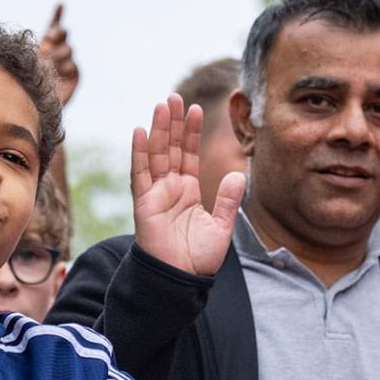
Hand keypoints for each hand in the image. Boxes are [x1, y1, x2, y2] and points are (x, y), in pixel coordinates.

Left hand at [39, 4, 78, 105]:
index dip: (57, 15)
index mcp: (45, 45)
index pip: (53, 27)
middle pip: (62, 34)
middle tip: (49, 38)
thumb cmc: (25, 83)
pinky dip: (66, 66)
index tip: (60, 4)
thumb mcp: (29, 61)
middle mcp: (57, 51)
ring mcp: (67, 62)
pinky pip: (72, 64)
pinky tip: (59, 71)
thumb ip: (40, 48)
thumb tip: (48, 38)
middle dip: (57, 33)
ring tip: (50, 60)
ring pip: (68, 48)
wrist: (36, 106)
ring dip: (59, 52)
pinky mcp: (75, 74)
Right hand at [131, 94, 245, 275]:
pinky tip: (141, 132)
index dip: (191, 132)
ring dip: (158, 130)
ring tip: (161, 105)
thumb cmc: (198, 260)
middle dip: (173, 123)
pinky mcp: (144, 204)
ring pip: (156, 155)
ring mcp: (155, 195)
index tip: (195, 109)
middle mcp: (170, 188)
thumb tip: (239, 174)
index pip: (189, 154)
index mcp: (188, 191)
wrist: (181, 282)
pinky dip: (140, 153)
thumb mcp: (221, 227)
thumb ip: (228, 201)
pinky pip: (140, 175)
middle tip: (174, 96)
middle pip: (171, 148)